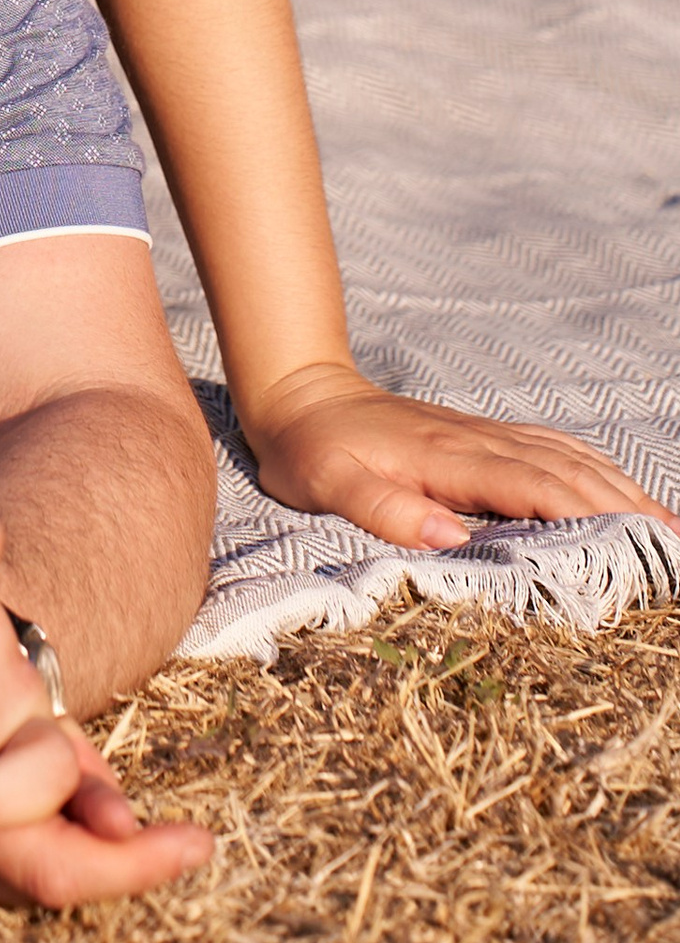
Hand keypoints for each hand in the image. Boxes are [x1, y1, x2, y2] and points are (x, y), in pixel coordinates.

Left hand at [246, 364, 678, 549]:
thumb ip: (385, 510)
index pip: (531, 488)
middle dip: (624, 508)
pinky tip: (617, 487)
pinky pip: (550, 446)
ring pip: (566, 457)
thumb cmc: (312, 450)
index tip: (631, 547)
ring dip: (619, 489)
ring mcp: (483, 433)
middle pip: (565, 472)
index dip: (584, 517)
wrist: (300, 394)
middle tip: (673, 549)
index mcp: (446, 458)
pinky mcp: (481, 435)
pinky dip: (593, 467)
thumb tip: (450, 537)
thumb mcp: (328, 485)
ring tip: (667, 527)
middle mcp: (476, 440)